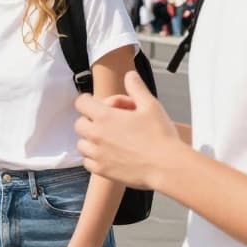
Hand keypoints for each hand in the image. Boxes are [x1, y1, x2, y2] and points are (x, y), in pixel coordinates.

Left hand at [74, 70, 181, 189]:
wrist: (167, 167)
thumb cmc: (160, 136)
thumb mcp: (151, 105)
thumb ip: (136, 88)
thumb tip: (130, 75)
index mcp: (105, 117)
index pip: (81, 103)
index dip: (87, 101)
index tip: (96, 103)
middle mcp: (96, 135)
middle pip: (79, 124)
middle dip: (91, 121)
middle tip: (109, 123)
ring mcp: (97, 154)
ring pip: (81, 144)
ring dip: (91, 140)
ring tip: (109, 140)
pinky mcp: (102, 171)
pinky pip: (87, 162)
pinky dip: (94, 158)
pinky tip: (109, 155)